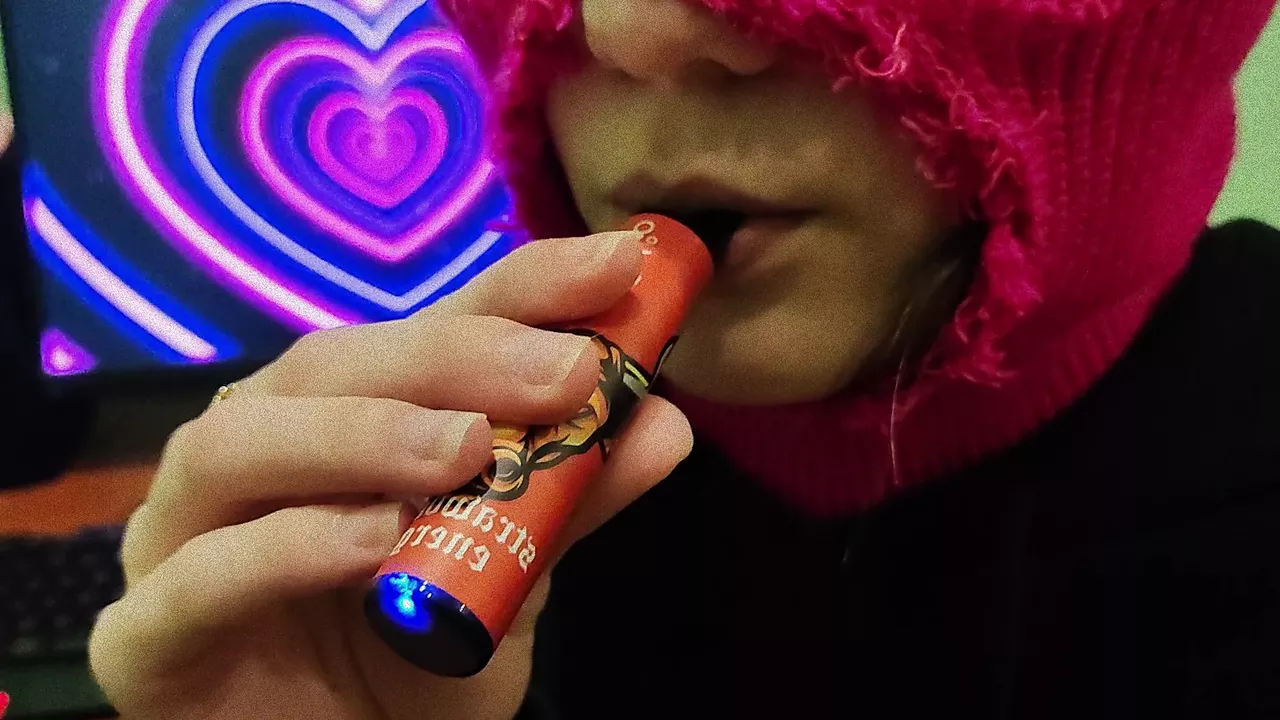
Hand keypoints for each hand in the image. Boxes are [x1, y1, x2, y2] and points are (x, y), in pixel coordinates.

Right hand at [89, 230, 693, 719]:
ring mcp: (183, 539)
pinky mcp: (145, 636)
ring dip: (363, 434)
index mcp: (342, 421)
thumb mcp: (510, 579)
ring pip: (238, 445)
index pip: (428, 328)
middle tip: (563, 374)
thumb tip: (666, 426)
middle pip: (331, 366)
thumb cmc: (411, 665)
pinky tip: (372, 541)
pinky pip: (197, 577)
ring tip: (466, 452)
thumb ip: (568, 503)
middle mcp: (256, 455)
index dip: (521, 287)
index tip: (617, 262)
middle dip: (454, 358)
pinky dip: (285, 548)